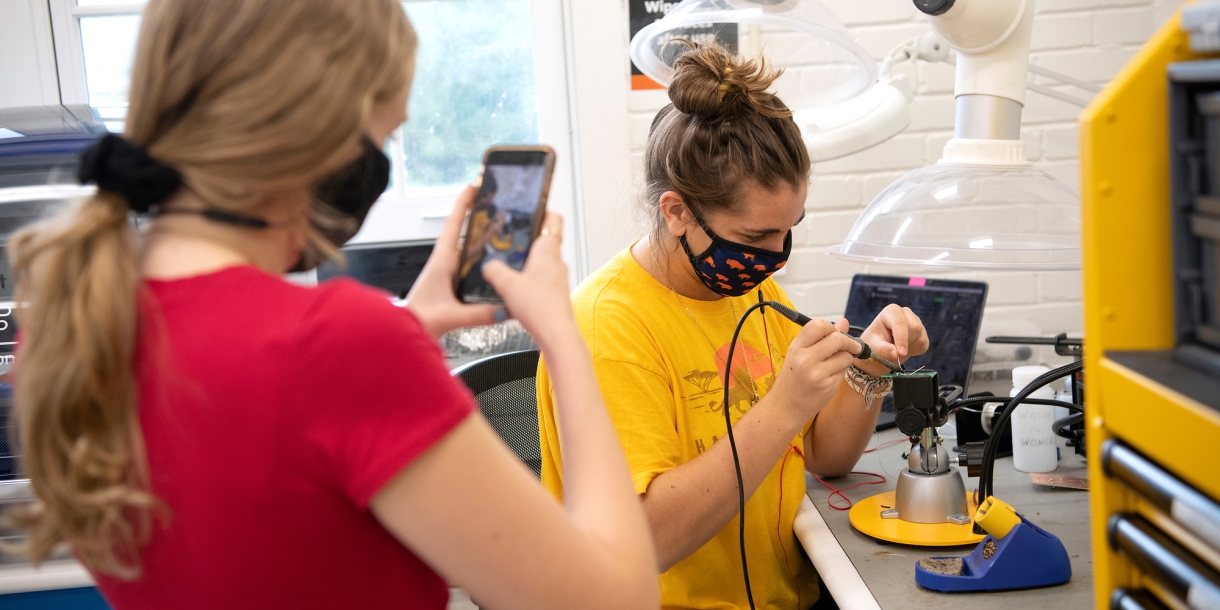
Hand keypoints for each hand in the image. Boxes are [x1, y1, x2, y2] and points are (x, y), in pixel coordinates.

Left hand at [404, 186, 499, 338]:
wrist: (403, 335)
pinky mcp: (452, 288)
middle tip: (494, 203)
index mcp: (441, 263)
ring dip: (484, 238)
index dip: (463, 204)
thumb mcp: (448, 316)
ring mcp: (448, 276)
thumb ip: (476, 314)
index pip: (453, 226)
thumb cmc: (417, 320)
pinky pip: (471, 268)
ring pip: (469, 250)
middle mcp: (445, 265)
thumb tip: (503, 309)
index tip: (473, 186)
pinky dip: (484, 261)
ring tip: (502, 228)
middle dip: (478, 216)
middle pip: (464, 233)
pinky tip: (497, 265)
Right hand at [482, 212, 574, 348]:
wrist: (557, 335)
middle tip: (508, 236)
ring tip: (506, 262)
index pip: (553, 217)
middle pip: (544, 238)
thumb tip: (487, 265)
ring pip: (541, 259)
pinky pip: (540, 277)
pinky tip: (513, 287)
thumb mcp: (507, 284)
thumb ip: (493, 269)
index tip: (528, 207)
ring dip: (526, 259)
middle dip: (526, 236)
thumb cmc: (540, 308)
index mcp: (548, 249)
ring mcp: (557, 278)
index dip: (542, 209)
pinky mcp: (554, 293)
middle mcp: (556, 261)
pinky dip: (528, 277)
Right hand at [767, 319, 860, 425]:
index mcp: (796, 347)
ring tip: (835, 364)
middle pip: (837, 339)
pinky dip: (842, 372)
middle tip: (852, 346)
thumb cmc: (792, 378)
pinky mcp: (828, 387)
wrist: (785, 406)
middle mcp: (805, 360)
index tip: (837, 333)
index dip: (832, 327)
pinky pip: (844, 372)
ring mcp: (817, 374)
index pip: (818, 325)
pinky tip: (830, 377)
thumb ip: (820, 337)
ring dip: (846, 358)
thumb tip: (844, 322)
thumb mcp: (800, 353)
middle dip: (849, 342)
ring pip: (846, 356)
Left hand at [856, 304, 928, 376]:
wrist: (882, 347)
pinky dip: (914, 351)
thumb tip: (896, 353)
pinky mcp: (922, 333)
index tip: (901, 353)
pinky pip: (923, 344)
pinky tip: (904, 348)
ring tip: (897, 348)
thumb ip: (883, 349)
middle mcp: (905, 313)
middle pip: (914, 327)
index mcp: (891, 311)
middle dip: (906, 343)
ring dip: (909, 347)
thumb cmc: (875, 342)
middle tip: (895, 352)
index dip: (902, 338)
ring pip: (920, 336)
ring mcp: (916, 322)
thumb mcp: (873, 346)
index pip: (900, 322)